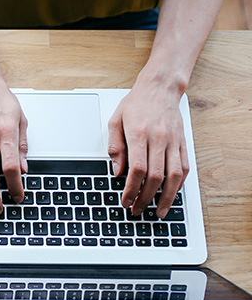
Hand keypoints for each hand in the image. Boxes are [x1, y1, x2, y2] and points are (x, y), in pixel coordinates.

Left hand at [107, 78, 189, 217]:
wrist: (160, 88)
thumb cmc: (136, 103)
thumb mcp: (115, 120)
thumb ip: (115, 147)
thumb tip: (117, 171)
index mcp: (139, 134)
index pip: (137, 169)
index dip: (131, 189)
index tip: (125, 200)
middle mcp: (159, 139)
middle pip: (155, 176)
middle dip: (146, 197)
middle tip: (137, 209)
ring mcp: (173, 141)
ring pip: (174, 176)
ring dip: (166, 197)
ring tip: (159, 211)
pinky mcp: (183, 143)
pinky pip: (184, 168)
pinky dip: (178, 184)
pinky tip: (171, 194)